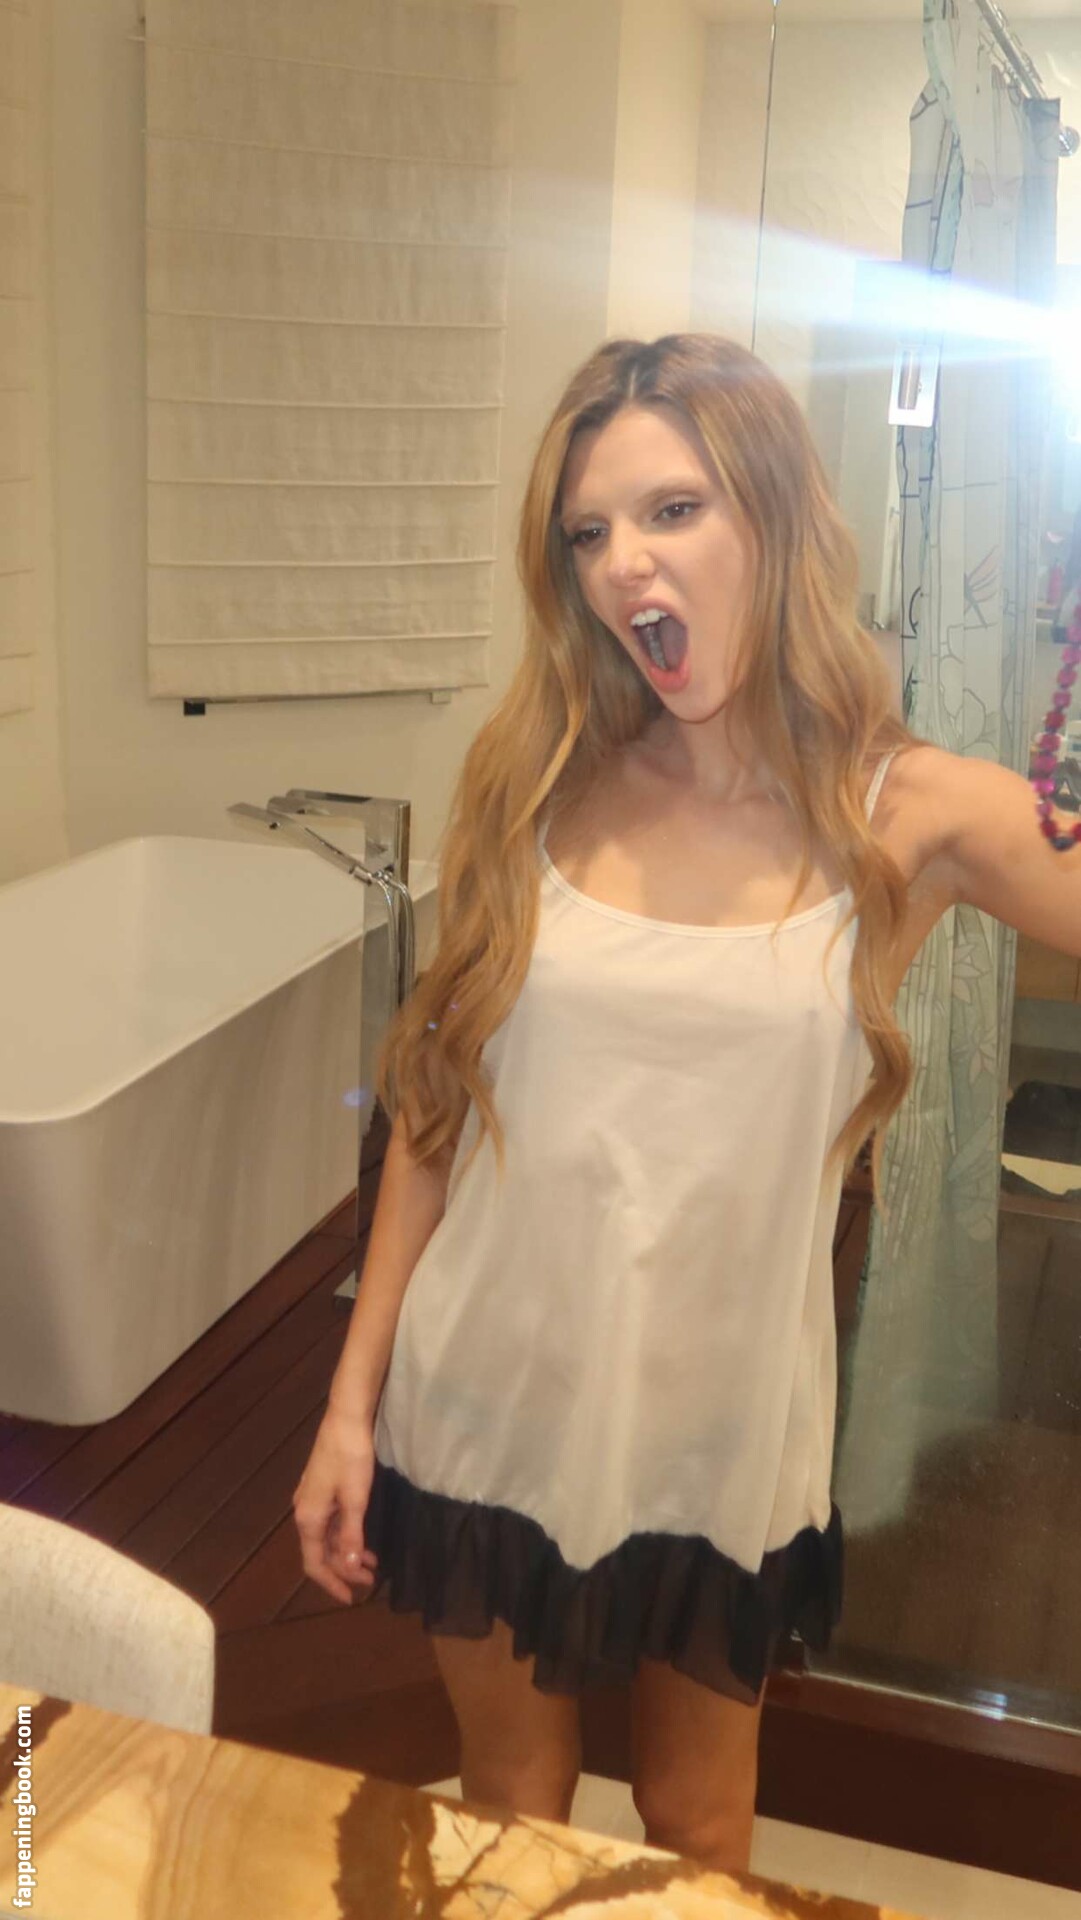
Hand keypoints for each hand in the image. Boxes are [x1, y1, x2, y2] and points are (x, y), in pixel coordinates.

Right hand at [292, 1404, 380, 1604]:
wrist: (346, 1418)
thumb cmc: (351, 1458)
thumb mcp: (355, 1499)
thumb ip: (350, 1535)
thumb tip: (347, 1567)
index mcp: (308, 1518)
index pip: (314, 1563)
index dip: (331, 1583)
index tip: (350, 1599)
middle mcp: (304, 1512)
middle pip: (320, 1552)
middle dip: (343, 1569)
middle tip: (370, 1581)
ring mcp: (311, 1500)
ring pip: (326, 1538)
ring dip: (346, 1553)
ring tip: (372, 1564)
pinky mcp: (322, 1489)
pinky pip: (331, 1523)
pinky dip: (346, 1536)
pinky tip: (363, 1539)